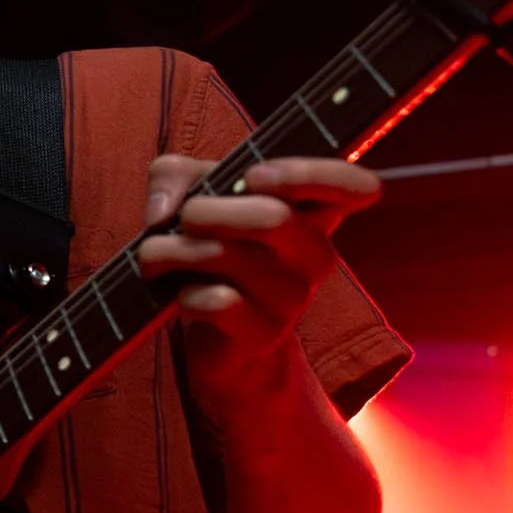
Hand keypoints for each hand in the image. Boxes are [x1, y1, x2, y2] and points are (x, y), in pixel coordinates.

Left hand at [135, 155, 379, 399]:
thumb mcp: (194, 196)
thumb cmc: (215, 249)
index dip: (310, 173)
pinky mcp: (265, 333)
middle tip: (182, 220)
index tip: (253, 175)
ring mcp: (295, 297)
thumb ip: (174, 176)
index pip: (357, 186)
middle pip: (271, 216)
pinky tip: (183, 295)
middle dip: (204, 210)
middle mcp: (315, 254)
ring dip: (174, 249)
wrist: (221, 339)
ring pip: (229, 255)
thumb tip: (164, 210)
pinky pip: (217, 301)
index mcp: (315, 214)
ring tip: (155, 254)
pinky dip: (184, 293)